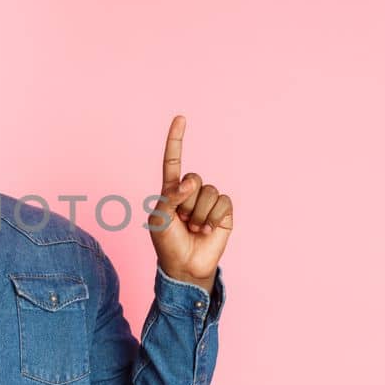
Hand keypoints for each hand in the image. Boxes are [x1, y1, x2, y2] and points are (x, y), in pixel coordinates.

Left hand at [148, 115, 233, 288]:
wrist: (186, 266)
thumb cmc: (168, 243)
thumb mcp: (160, 218)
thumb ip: (171, 197)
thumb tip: (190, 183)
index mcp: (171, 189)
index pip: (173, 159)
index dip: (176, 139)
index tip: (180, 118)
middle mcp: (191, 191)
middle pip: (194, 178)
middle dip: (187, 202)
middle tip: (182, 221)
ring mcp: (208, 201)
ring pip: (209, 192)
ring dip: (199, 214)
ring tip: (194, 228)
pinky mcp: (224, 211)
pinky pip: (222, 202)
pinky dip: (213, 218)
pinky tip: (207, 230)